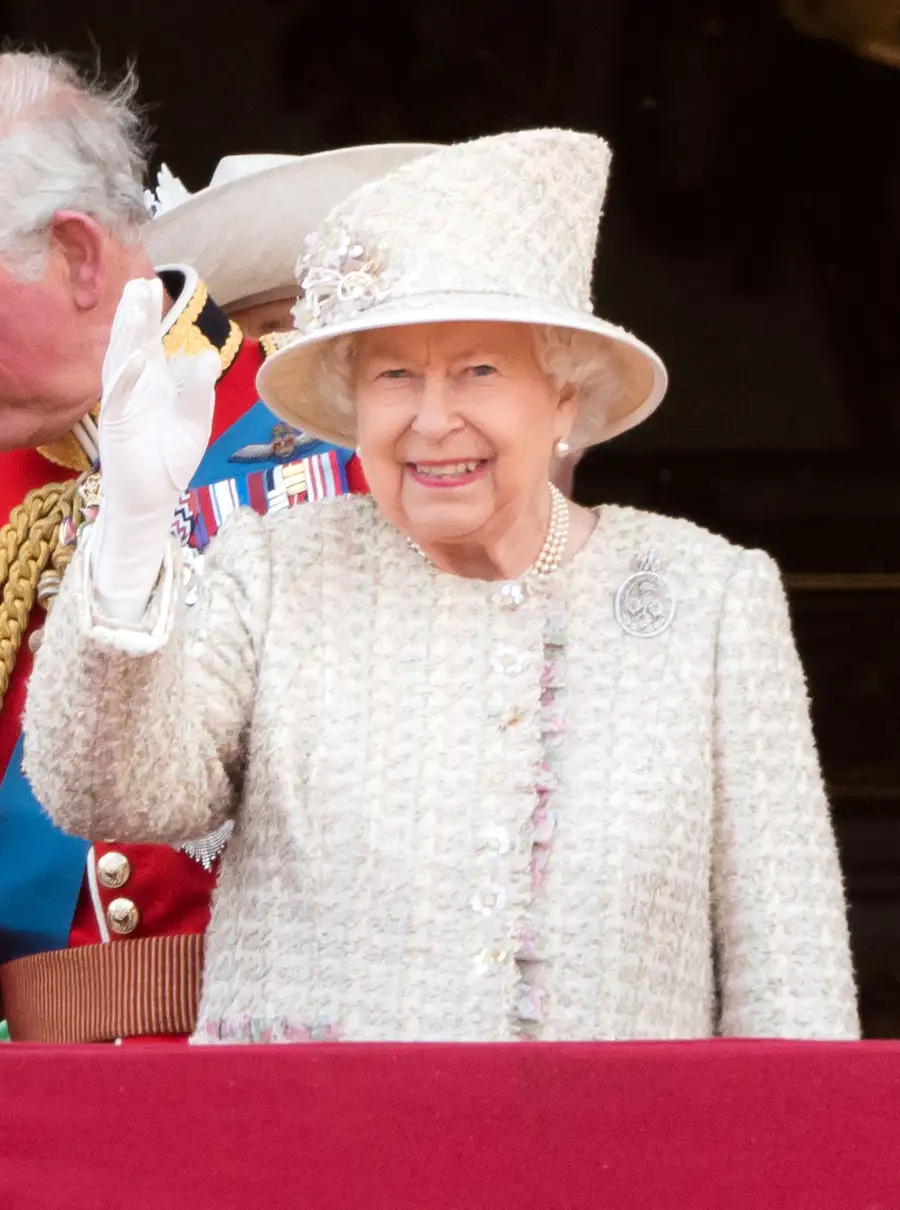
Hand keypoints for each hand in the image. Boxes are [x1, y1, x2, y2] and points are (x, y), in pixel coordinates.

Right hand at [99, 277, 218, 511]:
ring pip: (119, 362)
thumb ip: (200, 390)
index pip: (148, 341)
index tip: (149, 283)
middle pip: (131, 344)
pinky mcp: (114, 425)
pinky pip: (118, 396)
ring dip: (127, 336)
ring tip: (134, 308)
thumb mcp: (195, 422)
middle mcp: (133, 388)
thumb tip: (206, 354)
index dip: (148, 314)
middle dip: (134, 315)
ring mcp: (121, 404)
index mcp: (152, 384)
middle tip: (137, 283)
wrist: (154, 500)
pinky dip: (126, 377)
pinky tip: (136, 357)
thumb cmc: (171, 462)